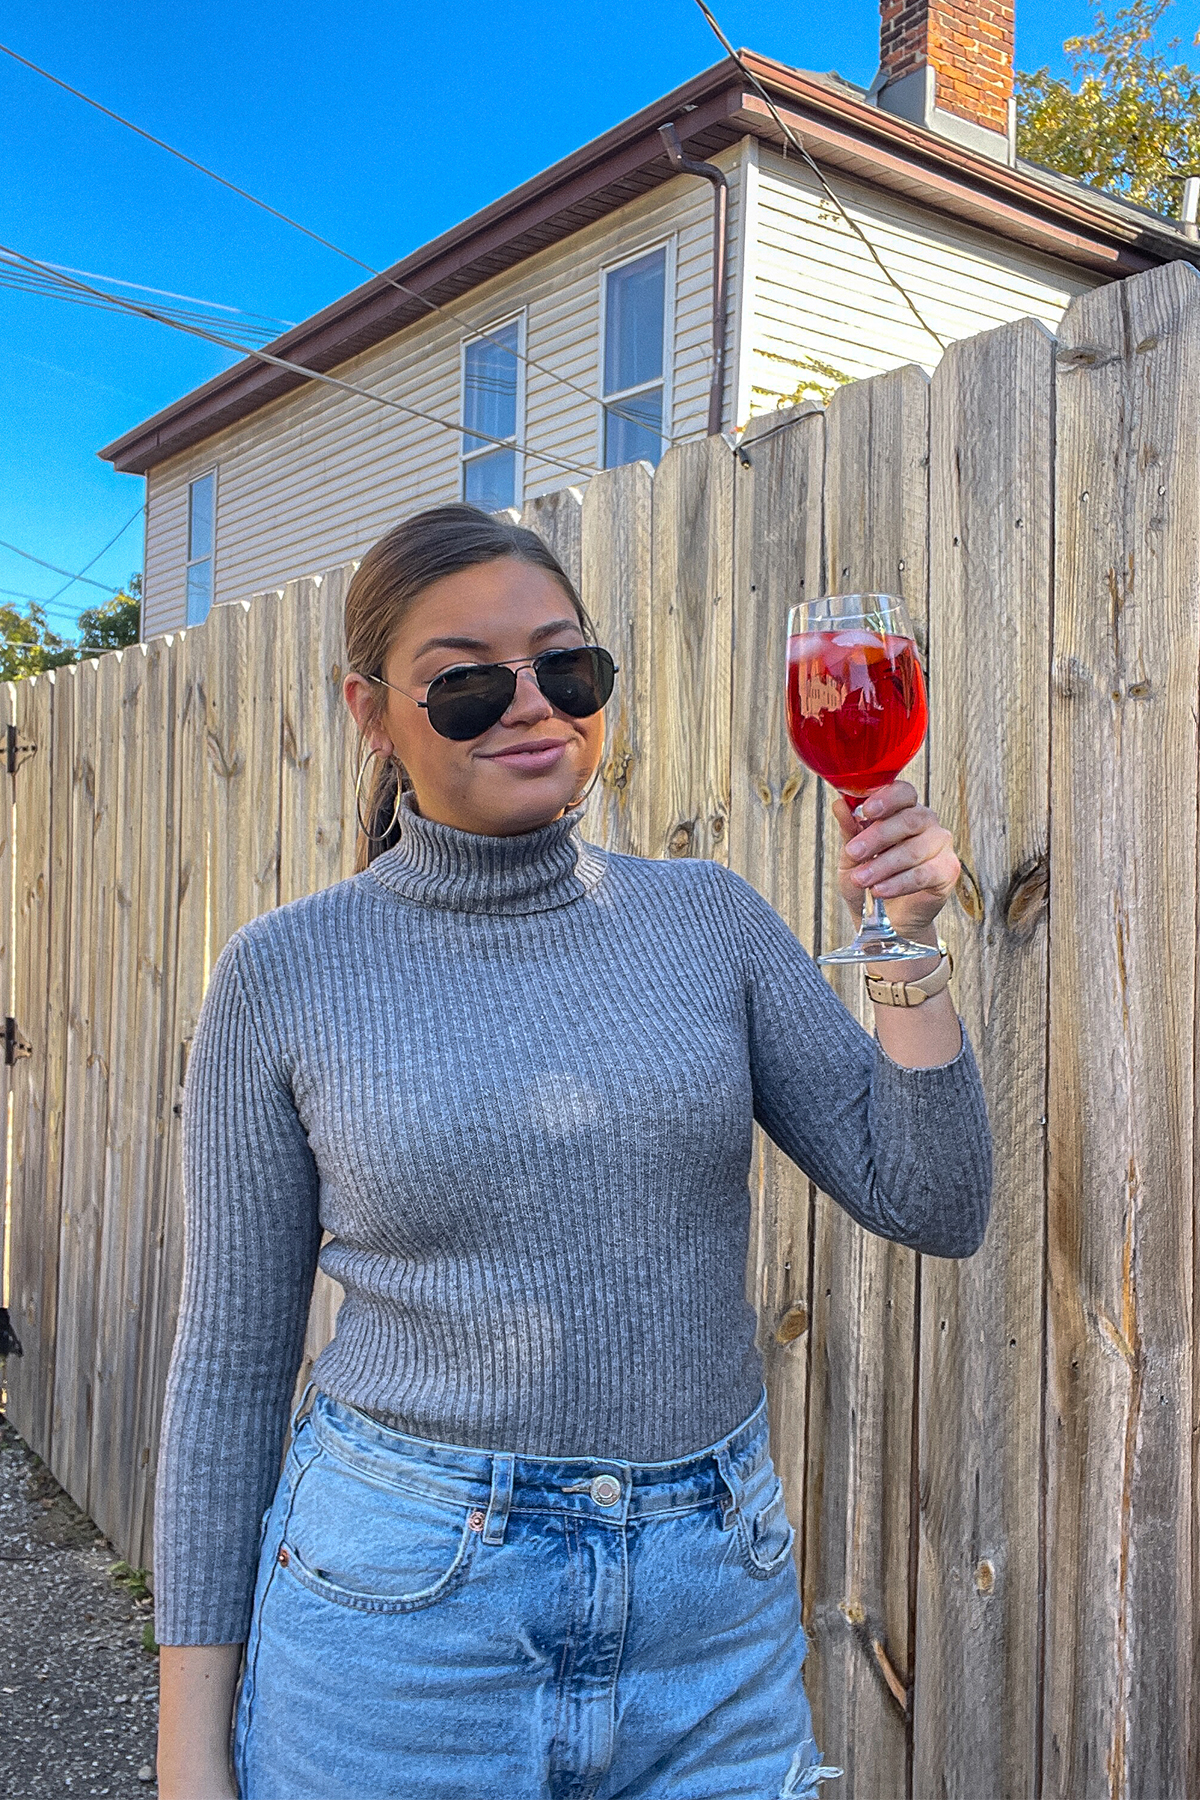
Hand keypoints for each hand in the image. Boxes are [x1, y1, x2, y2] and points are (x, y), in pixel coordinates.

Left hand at [833, 781, 959, 941]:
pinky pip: (924, 874)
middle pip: (909, 819)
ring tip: (862, 879)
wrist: (885, 917)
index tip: (866, 810)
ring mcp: (940, 845)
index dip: (887, 798)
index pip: (903, 792)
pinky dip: (899, 883)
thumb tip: (839, 805)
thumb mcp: (851, 855)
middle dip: (878, 836)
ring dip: (883, 865)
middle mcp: (926, 822)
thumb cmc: (869, 879)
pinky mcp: (947, 870)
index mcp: (903, 809)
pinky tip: (880, 890)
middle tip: (855, 852)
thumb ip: (849, 831)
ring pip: (915, 849)